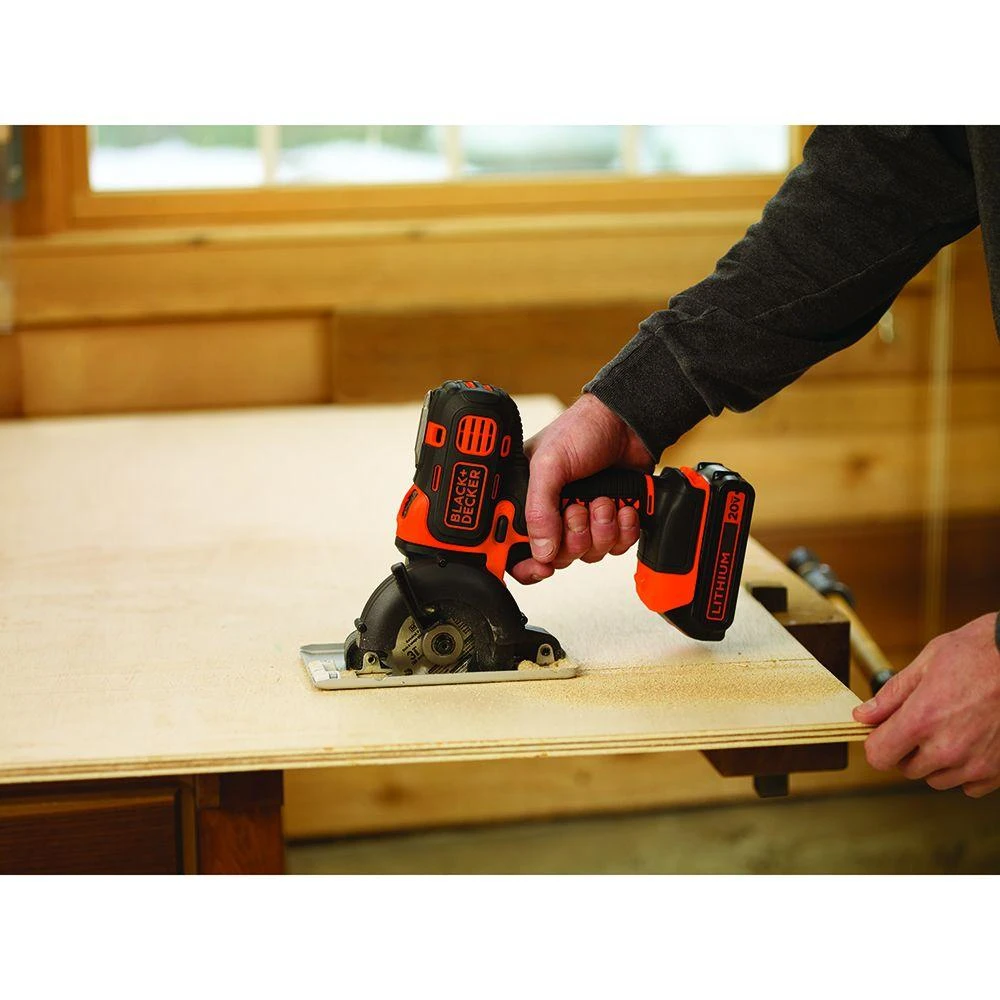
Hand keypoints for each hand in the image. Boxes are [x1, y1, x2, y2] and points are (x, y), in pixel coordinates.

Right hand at [510, 393, 653, 584]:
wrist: (627, 422)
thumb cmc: (582, 430)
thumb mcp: (548, 464)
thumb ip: (539, 508)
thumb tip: (539, 549)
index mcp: (527, 499)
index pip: (516, 547)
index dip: (527, 563)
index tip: (542, 566)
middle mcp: (553, 513)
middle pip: (558, 557)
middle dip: (574, 537)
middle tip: (578, 508)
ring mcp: (583, 519)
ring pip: (589, 554)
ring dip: (601, 530)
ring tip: (603, 499)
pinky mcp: (611, 521)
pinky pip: (616, 547)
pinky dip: (623, 529)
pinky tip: (622, 506)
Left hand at [853, 612, 999, 796]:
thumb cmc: (979, 652)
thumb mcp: (927, 662)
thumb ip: (892, 695)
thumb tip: (863, 715)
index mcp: (922, 719)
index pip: (879, 756)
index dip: (877, 742)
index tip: (884, 731)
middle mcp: (948, 748)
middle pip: (906, 768)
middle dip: (906, 749)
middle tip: (923, 722)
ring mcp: (976, 763)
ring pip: (937, 779)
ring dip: (936, 761)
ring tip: (950, 728)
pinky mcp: (998, 771)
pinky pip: (969, 785)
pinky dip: (966, 769)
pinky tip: (971, 742)